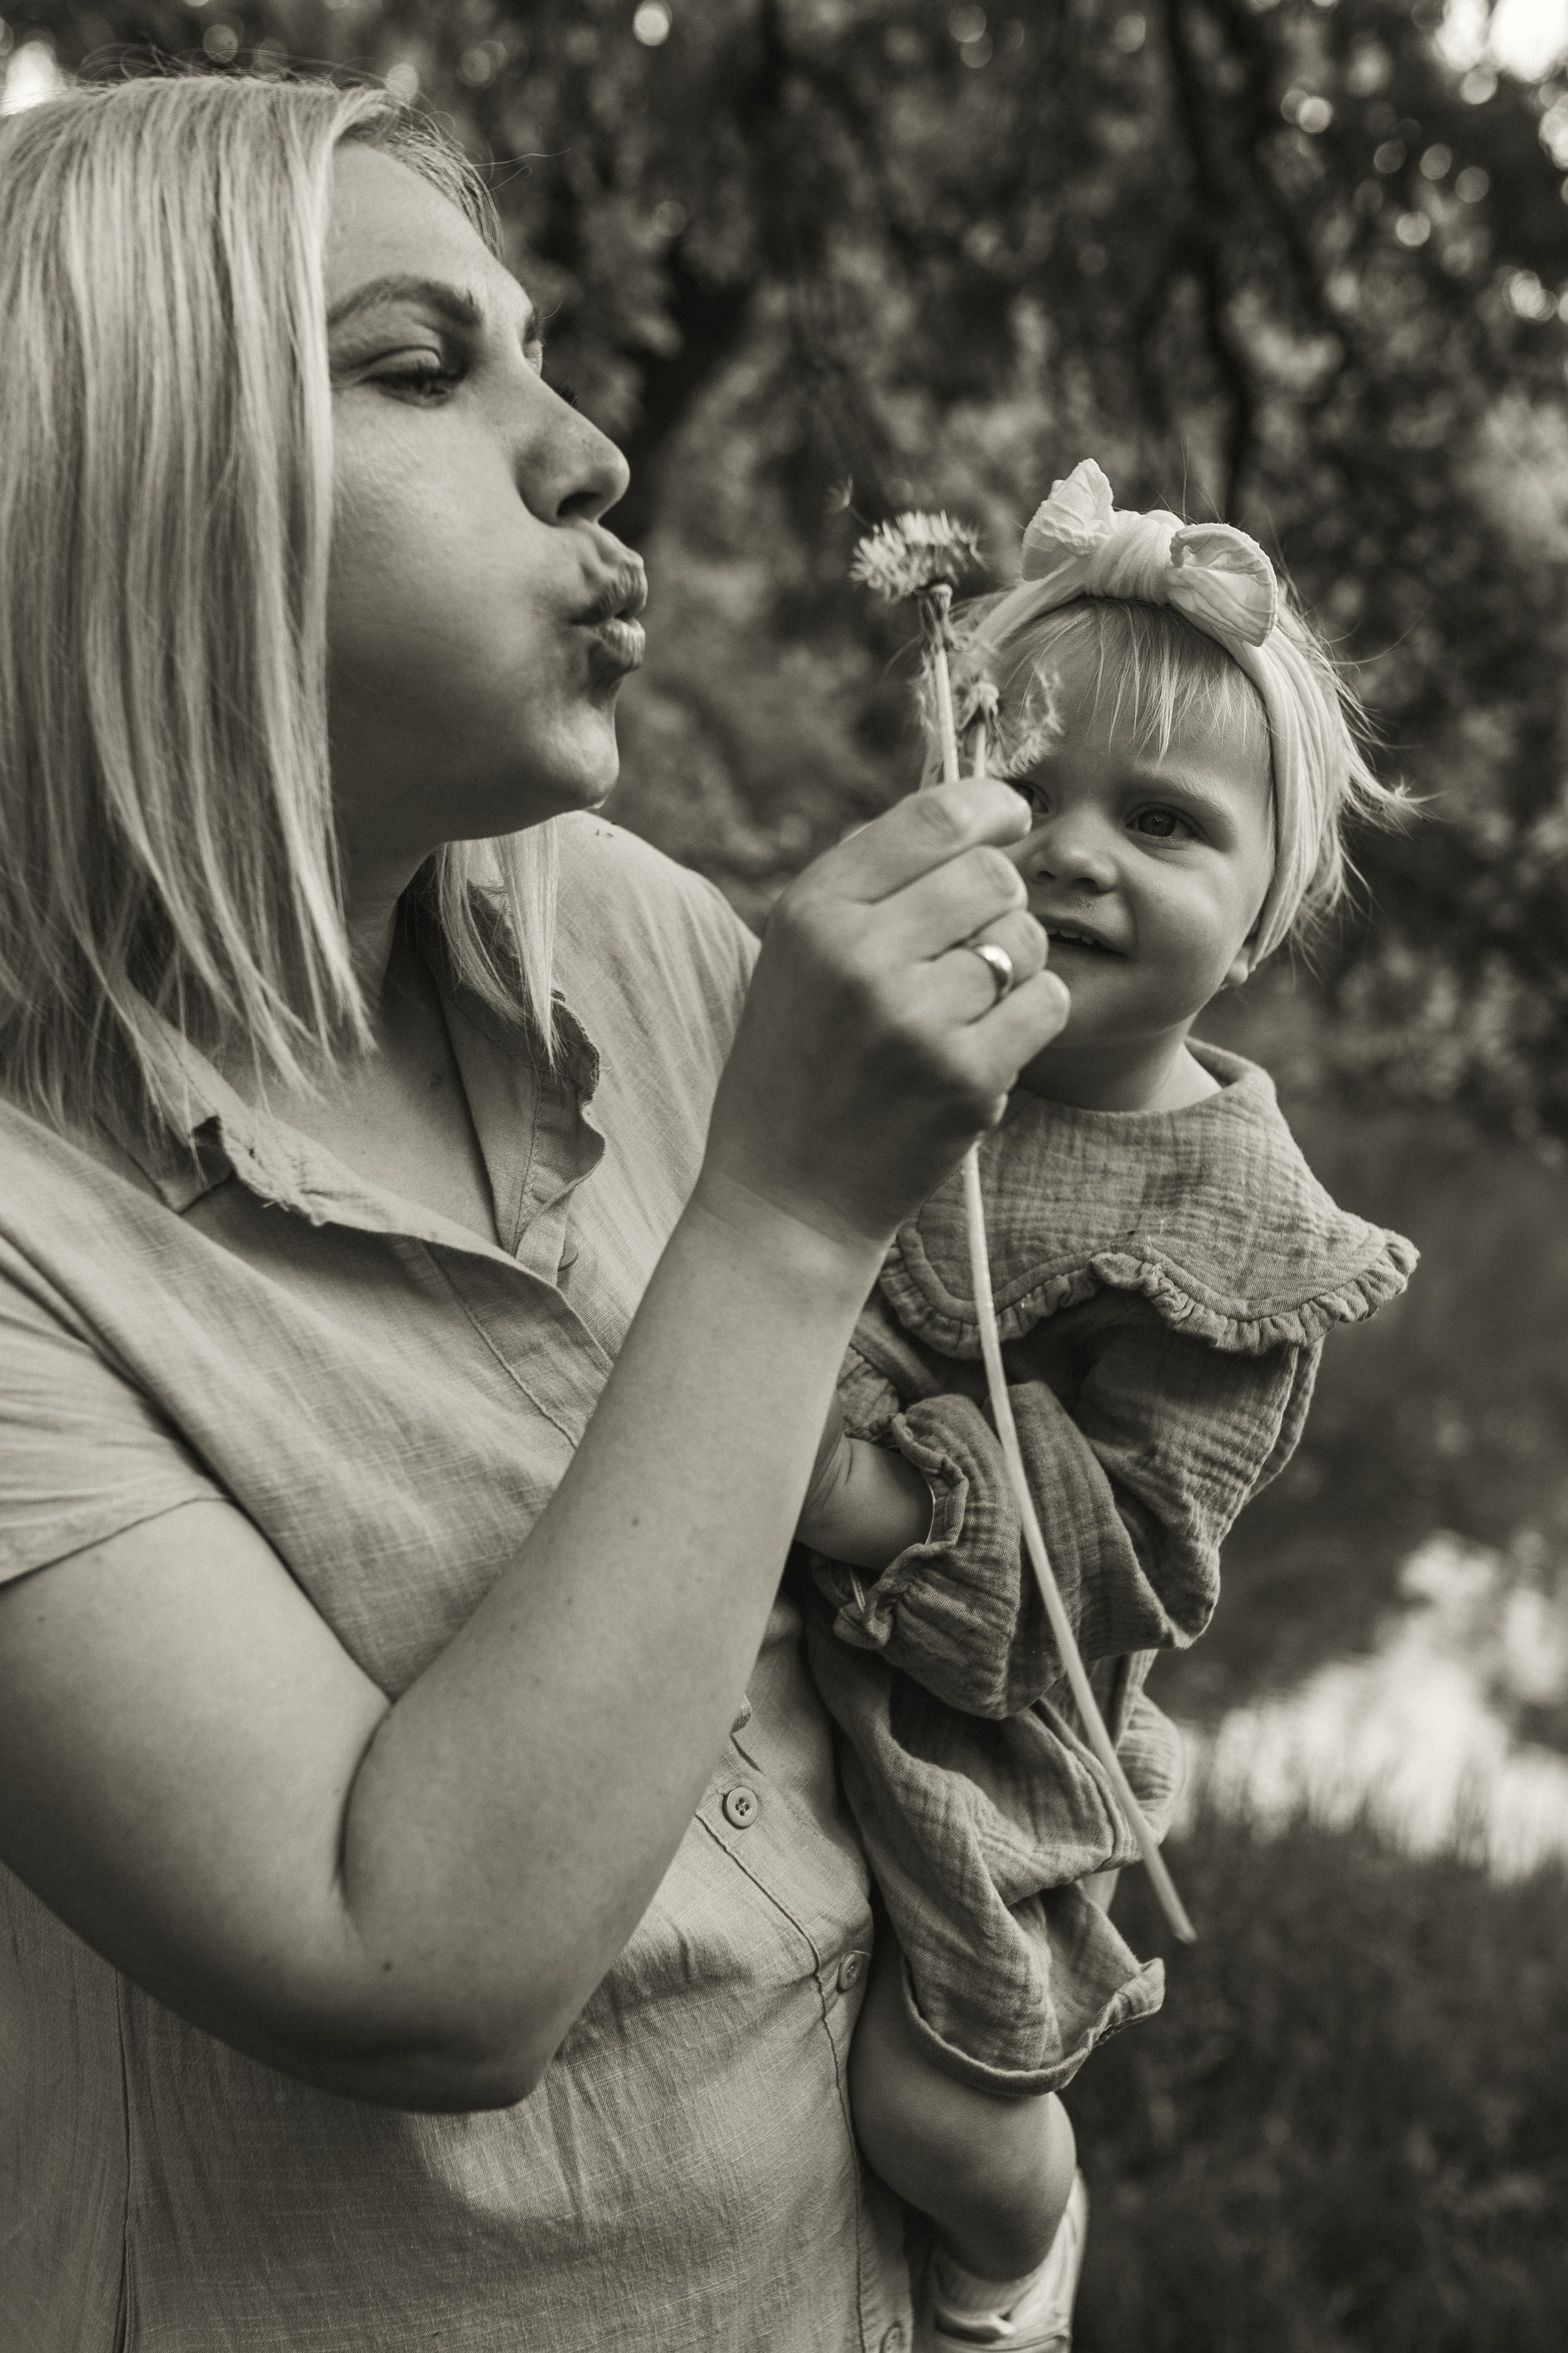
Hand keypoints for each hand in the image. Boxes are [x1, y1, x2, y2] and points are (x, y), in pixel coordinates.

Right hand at [701, 782, 1068, 1251]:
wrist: (788, 1194)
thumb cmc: (801, 1064)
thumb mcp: (801, 956)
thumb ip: (871, 882)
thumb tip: (973, 809)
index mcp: (814, 912)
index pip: (933, 819)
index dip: (991, 807)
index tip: (1010, 815)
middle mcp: (861, 955)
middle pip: (993, 875)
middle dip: (1000, 902)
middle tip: (974, 942)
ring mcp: (916, 1019)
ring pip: (1027, 940)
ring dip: (1016, 965)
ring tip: (967, 1005)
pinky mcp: (965, 1076)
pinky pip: (1046, 1003)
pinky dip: (1031, 1018)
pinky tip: (986, 1043)